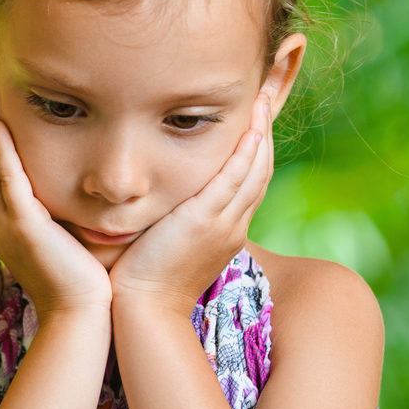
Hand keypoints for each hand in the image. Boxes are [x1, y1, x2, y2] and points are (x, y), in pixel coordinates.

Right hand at [0, 84, 112, 318]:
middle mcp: (0, 221)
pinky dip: (1, 152)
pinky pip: (7, 180)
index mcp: (8, 224)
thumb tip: (76, 193)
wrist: (83, 316)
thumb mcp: (68, 240)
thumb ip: (64, 215)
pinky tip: (0, 125)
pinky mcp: (24, 226)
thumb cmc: (84, 283)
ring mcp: (7, 224)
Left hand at [109, 90, 274, 311]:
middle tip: (267, 98)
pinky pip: (235, 180)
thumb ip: (173, 221)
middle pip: (260, 172)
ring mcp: (223, 225)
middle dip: (265, 134)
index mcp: (225, 232)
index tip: (253, 122)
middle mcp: (232, 226)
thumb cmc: (144, 282)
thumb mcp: (167, 245)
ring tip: (262, 101)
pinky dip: (245, 153)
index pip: (249, 183)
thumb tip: (162, 203)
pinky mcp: (204, 222)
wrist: (142, 310)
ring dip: (260, 134)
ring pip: (254, 172)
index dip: (255, 151)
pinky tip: (250, 129)